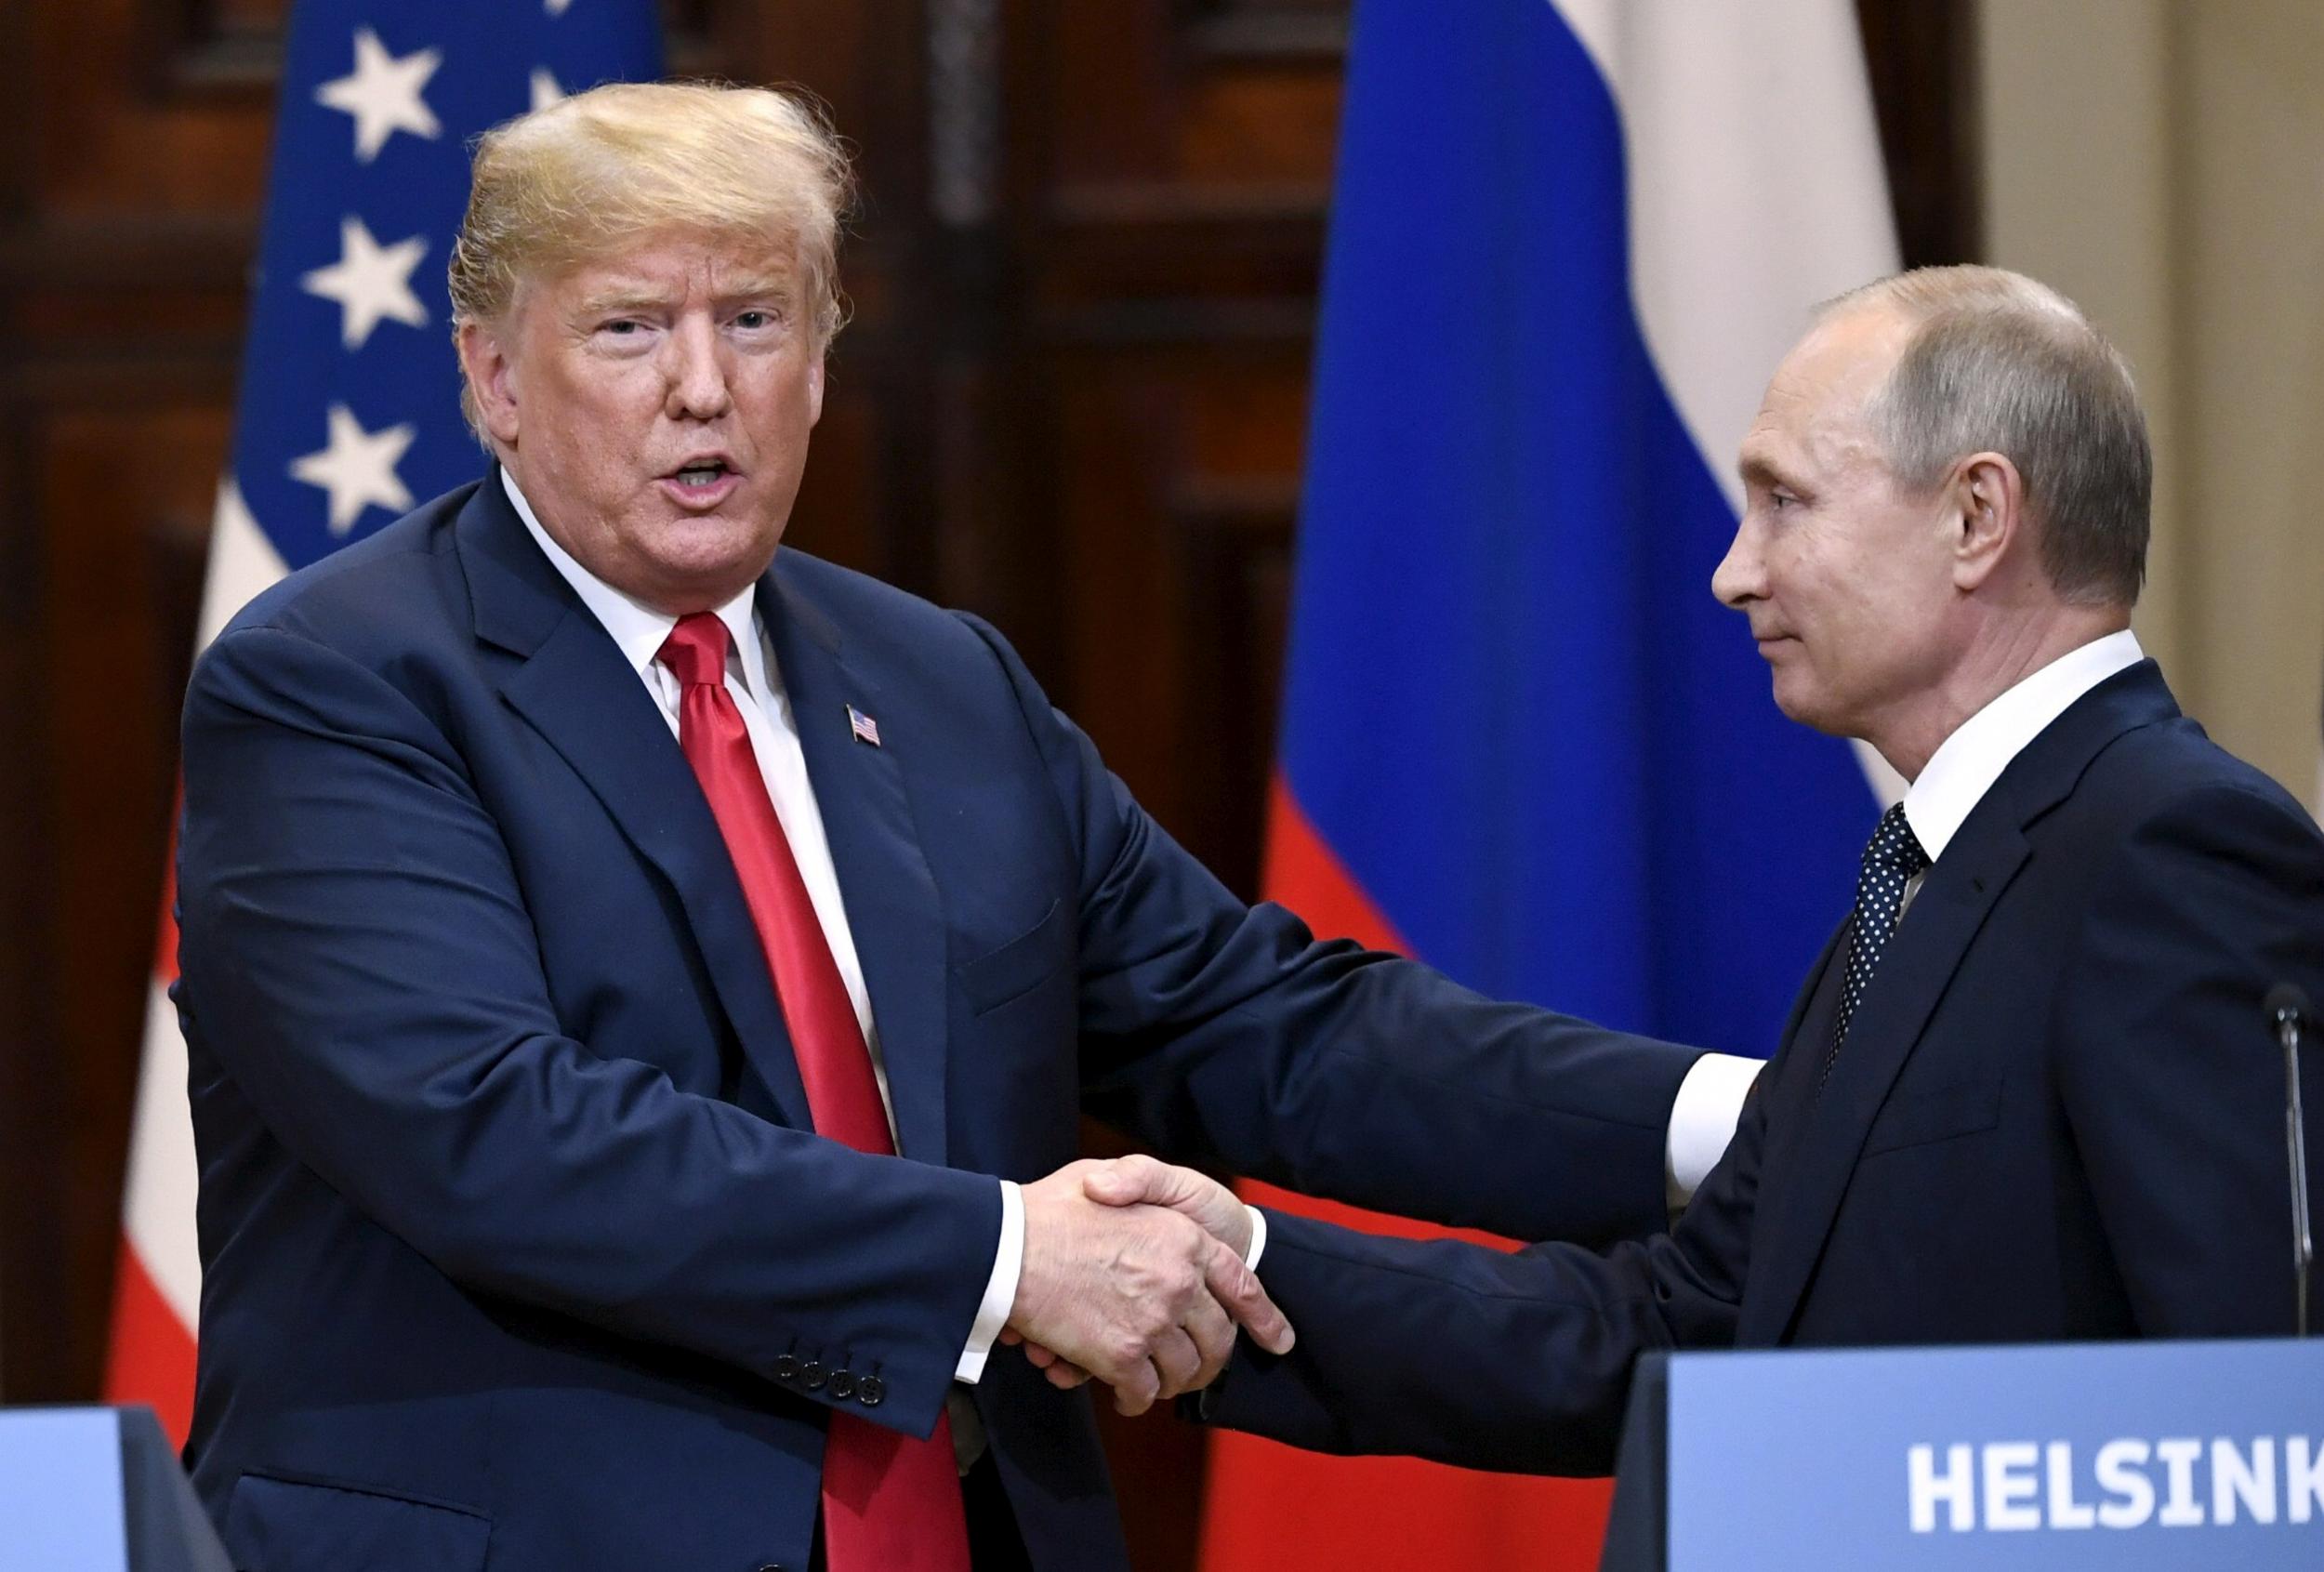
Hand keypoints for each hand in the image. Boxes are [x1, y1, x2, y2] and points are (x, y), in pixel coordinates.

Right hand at [1010, 1161, 1292, 1415]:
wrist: (1005, 1245)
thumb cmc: (1048, 1208)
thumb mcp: (1102, 1173)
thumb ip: (1138, 1185)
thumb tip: (1148, 1205)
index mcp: (1184, 1237)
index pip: (1242, 1285)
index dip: (1263, 1318)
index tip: (1279, 1341)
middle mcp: (1180, 1280)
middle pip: (1217, 1338)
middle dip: (1212, 1360)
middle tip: (1198, 1370)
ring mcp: (1154, 1319)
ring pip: (1185, 1370)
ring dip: (1174, 1383)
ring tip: (1157, 1383)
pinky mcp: (1124, 1355)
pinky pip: (1145, 1392)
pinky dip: (1136, 1400)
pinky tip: (1125, 1397)